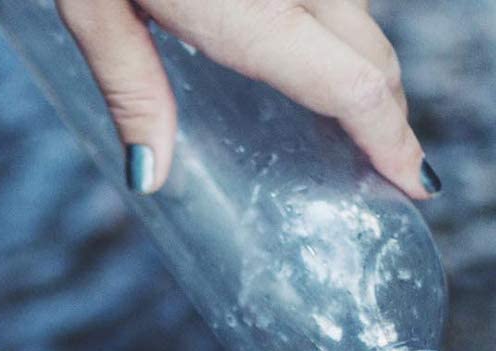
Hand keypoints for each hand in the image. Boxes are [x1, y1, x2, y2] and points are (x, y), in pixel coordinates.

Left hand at [57, 0, 436, 199]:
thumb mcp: (90, 6)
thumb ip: (131, 88)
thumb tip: (153, 176)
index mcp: (246, 5)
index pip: (350, 84)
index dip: (391, 138)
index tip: (413, 180)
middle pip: (370, 50)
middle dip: (385, 112)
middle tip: (385, 161)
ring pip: (358, 9)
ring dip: (362, 62)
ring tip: (349, 111)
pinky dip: (335, 18)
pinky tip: (309, 38)